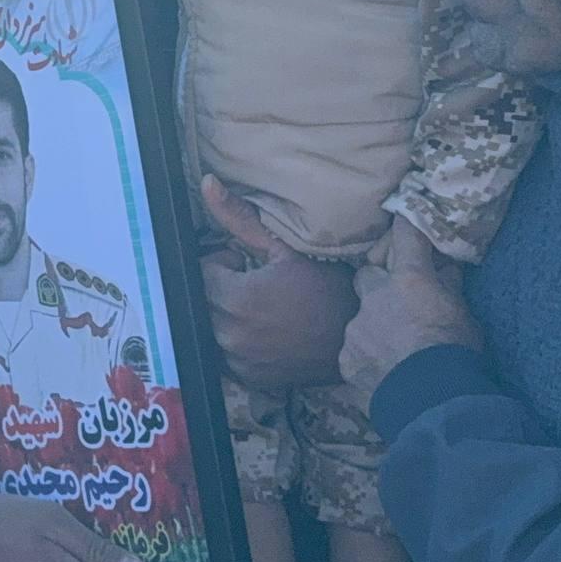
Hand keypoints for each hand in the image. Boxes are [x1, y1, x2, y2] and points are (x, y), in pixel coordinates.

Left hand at [197, 176, 351, 390]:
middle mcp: (231, 334)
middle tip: (255, 279)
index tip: (244, 261)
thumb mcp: (285, 248)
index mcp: (236, 299)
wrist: (359, 337)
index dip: (222, 262)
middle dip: (221, 285)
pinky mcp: (249, 377)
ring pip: (212, 326)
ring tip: (261, 304)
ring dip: (226, 312)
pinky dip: (237, 339)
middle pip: (203, 300)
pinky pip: (226, 352)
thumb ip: (239, 219)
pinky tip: (264, 328)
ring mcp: (239, 360)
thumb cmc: (326, 288)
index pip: (201, 272)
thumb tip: (206, 184)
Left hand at [341, 225, 479, 393]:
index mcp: (409, 280)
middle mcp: (375, 297)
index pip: (405, 237)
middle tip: (396, 303)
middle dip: (378, 284)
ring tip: (394, 350)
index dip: (404, 225)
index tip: (404, 215)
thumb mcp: (464, 315)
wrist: (434, 401)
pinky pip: (353, 351)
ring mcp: (356, 328)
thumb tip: (447, 266)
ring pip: (359, 318)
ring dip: (373, 327)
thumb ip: (448, 287)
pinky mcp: (346, 358)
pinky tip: (383, 371)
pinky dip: (366, 357)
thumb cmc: (457, 354)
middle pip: (367, 276)